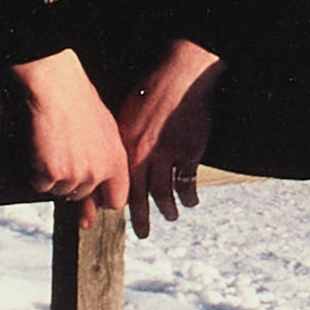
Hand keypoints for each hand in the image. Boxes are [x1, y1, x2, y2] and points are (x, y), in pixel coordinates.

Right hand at [9, 51, 130, 219]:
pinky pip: (40, 185)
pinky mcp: (49, 174)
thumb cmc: (80, 103)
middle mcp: (97, 173)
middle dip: (72, 181)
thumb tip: (94, 210)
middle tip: (66, 150)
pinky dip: (36, 171)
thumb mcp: (106, 132)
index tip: (93, 193)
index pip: (116, 201)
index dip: (102, 199)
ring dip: (53, 175)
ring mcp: (73, 175)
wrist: (57, 86)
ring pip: (59, 192)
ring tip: (55, 143)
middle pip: (81, 197)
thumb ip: (105, 168)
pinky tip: (42, 146)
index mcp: (116, 162)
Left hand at [112, 42, 221, 240]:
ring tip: (171, 217)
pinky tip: (191, 201)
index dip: (119, 202)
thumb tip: (117, 160)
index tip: (121, 214)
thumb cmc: (152, 90)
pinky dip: (189, 195)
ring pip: (163, 193)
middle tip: (142, 234)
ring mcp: (166, 155)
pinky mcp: (188, 152)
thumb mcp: (128, 114)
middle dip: (140, 218)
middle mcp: (143, 153)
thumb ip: (124, 140)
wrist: (180, 76)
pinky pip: (186, 182)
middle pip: (139, 196)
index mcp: (125, 145)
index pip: (119, 182)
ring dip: (168, 210)